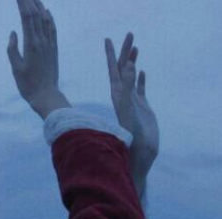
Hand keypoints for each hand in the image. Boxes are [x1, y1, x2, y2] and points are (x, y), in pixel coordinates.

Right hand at [7, 0, 69, 114]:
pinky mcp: (54, 50)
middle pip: (36, 15)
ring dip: (39, 6)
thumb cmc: (28, 85)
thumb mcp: (15, 68)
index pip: (26, 17)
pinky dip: (49, 18)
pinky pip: (52, 29)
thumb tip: (14, 32)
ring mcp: (49, 45)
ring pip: (45, 19)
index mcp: (31, 44)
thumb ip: (12, 49)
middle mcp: (42, 41)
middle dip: (29, 1)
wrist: (46, 96)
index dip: (22, 3)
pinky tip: (47, 12)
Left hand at [105, 32, 159, 177]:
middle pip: (122, 69)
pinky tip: (142, 71)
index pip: (113, 70)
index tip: (108, 40)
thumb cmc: (131, 134)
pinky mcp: (141, 108)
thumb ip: (128, 87)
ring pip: (131, 77)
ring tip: (135, 48)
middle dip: (124, 52)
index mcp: (117, 95)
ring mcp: (131, 101)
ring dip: (132, 62)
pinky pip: (140, 89)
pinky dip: (140, 79)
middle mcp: (122, 96)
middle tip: (129, 34)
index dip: (110, 55)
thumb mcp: (128, 107)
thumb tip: (128, 65)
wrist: (138, 152)